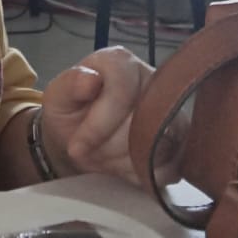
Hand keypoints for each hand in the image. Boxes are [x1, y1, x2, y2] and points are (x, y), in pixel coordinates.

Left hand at [40, 46, 158, 184]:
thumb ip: (69, 85)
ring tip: (103, 159)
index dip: (98, 125)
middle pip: (142, 122)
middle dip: (109, 148)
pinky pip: (170, 166)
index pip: (122, 91)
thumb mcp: (57, 98)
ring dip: (124, 162)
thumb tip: (89, 79)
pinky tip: (122, 167)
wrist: (81, 138)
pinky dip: (141, 174)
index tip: (77, 145)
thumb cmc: (70, 112)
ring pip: (158, 146)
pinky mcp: (180, 141)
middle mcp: (153, 80)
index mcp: (120, 62)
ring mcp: (171, 110)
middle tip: (89, 154)